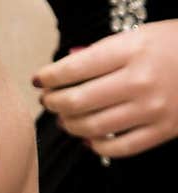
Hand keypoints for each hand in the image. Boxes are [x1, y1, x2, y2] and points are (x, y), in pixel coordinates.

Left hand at [34, 21, 177, 158]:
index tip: (40, 80)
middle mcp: (139, 80)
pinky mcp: (161, 131)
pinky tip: (89, 140)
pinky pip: (118, 149)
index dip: (52, 76)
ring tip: (65, 120)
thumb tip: (70, 66)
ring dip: (71, 126)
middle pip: (79, 101)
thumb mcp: (145, 35)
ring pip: (93, 127)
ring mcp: (150, 109)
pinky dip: (97, 146)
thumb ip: (108, 52)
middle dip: (55, 103)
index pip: (78, 67)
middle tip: (49, 102)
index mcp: (134, 48)